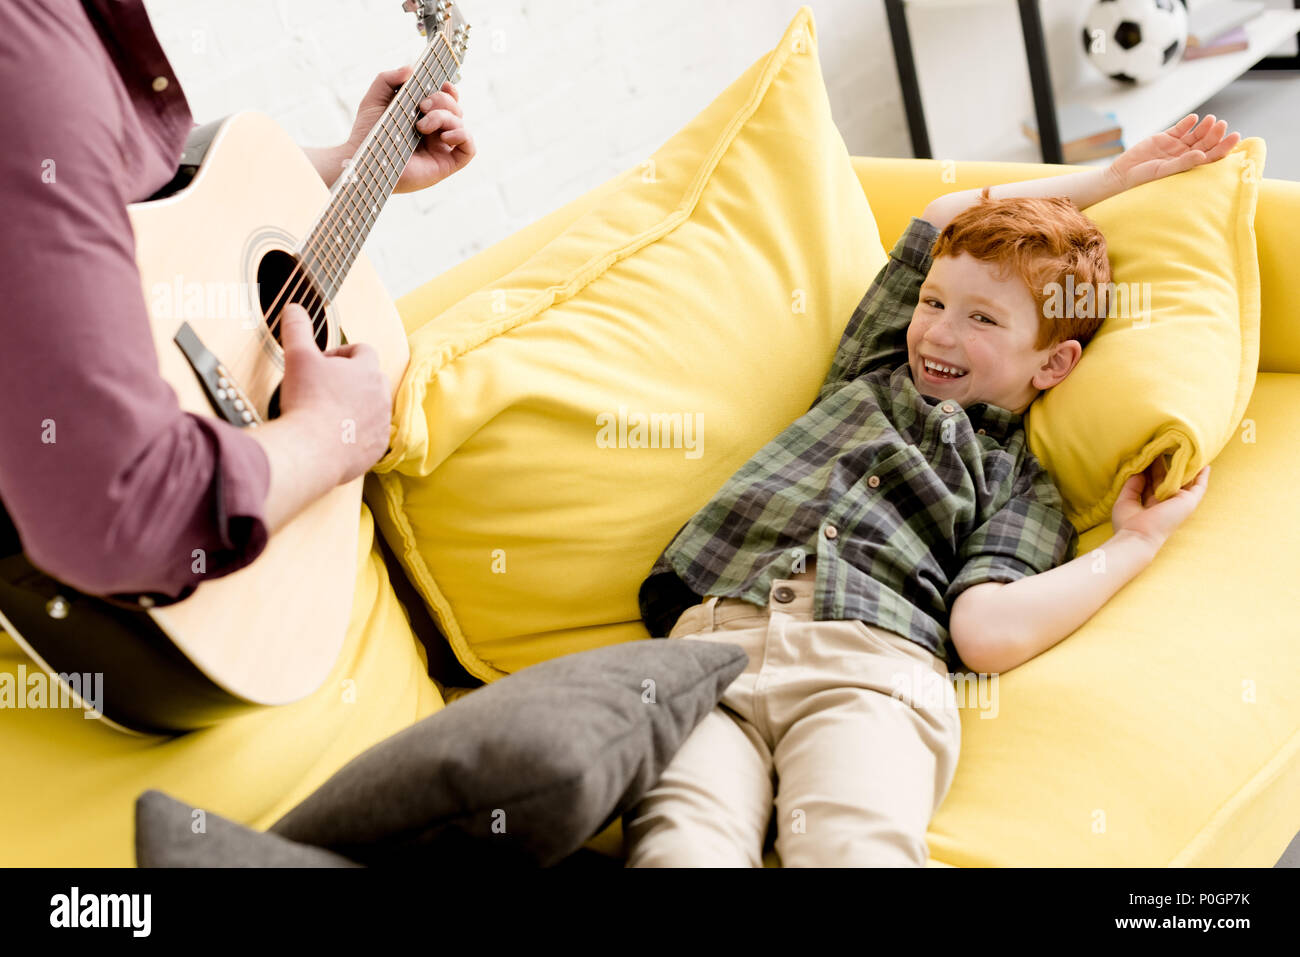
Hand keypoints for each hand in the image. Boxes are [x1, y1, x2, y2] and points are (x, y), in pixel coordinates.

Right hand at [275, 303, 391, 485]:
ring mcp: (381, 423)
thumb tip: (293, 308)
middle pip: (372, 379)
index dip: (341, 352)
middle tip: (323, 387)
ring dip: (354, 407)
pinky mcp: (377, 448)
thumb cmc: (307, 401)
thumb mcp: (297, 357)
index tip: (322, 362)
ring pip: (373, 408)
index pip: (363, 350)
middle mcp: (381, 395)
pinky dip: (356, 433)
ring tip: (327, 412)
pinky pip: (371, 436)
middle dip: (350, 380)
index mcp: (367, 370)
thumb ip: (297, 329)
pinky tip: (334, 436)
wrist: (312, 449)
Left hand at [341, 66, 475, 192]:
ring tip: (422, 126)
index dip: (449, 90)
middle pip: (455, 108)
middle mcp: (435, 132)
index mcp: (423, 117)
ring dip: (444, 117)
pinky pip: (469, 148)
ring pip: (461, 123)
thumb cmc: (367, 135)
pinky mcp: (446, 164)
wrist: (364, 160)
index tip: (442, 83)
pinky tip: (445, 136)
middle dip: (442, 101)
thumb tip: (410, 68)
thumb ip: (387, 79)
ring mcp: (442, 148)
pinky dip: (463, 136)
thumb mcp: (374, 100)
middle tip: (421, 106)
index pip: (446, 100)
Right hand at [1106, 114, 1240, 191]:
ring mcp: (1176, 146)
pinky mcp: (1165, 138)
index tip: (1235, 136)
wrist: (1122, 175)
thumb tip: (1202, 154)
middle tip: (1222, 125)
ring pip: (1196, 134)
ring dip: (1205, 126)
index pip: (1212, 156)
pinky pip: (1181, 128)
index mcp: (1189, 167)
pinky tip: (1194, 118)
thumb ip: (1183, 163)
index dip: (1225, 146)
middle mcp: (1185, 156)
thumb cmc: (1143, 180)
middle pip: (1207, 142)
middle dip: (1215, 133)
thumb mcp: (1164, 172)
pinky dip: (1188, 122)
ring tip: (1211, 120)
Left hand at [1111, 455, 1210, 551]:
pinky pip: (1199, 486)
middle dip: (1166, 461)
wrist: (1138, 537)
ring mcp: (1178, 502)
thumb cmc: (1129, 524)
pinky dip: (1202, 476)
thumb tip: (1140, 471)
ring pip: (1184, 480)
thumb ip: (1133, 485)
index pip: (1152, 480)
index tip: (1149, 452)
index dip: (1151, 467)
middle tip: (1163, 444)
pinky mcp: (1188, 502)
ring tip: (1184, 447)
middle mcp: (1166, 501)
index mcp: (1151, 502)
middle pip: (1167, 477)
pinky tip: (1204, 464)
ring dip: (1184, 465)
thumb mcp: (1126, 500)